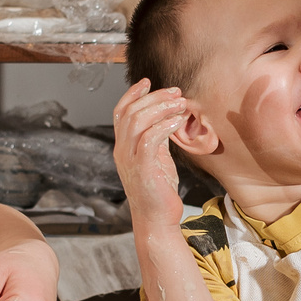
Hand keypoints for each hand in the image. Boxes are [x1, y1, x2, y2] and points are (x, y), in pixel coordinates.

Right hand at [111, 79, 194, 234]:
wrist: (156, 219)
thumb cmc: (158, 190)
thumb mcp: (156, 158)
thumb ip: (156, 139)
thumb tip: (167, 118)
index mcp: (123, 147)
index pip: (120, 112)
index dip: (132, 94)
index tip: (148, 82)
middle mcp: (122, 151)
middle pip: (130, 112)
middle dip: (154, 97)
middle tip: (176, 92)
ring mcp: (130, 159)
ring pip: (137, 122)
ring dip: (160, 108)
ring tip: (180, 104)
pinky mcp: (143, 168)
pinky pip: (149, 139)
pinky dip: (163, 126)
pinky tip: (178, 121)